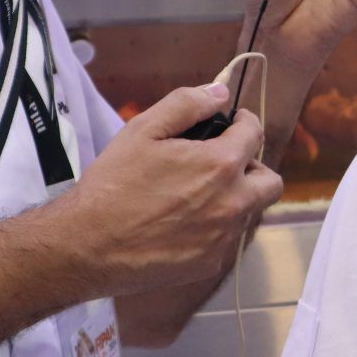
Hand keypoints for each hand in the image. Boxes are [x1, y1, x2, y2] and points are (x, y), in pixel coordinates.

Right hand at [61, 84, 282, 296]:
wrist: (87, 247)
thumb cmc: (113, 184)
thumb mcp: (143, 130)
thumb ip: (187, 104)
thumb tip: (219, 93)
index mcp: (220, 165)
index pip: (255, 135)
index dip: (244, 122)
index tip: (232, 123)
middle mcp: (232, 204)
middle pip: (270, 182)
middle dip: (253, 166)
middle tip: (222, 162)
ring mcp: (223, 238)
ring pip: (249, 211)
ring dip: (235, 197)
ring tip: (197, 192)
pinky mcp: (210, 264)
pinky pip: (227, 239)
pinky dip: (216, 226)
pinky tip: (183, 222)